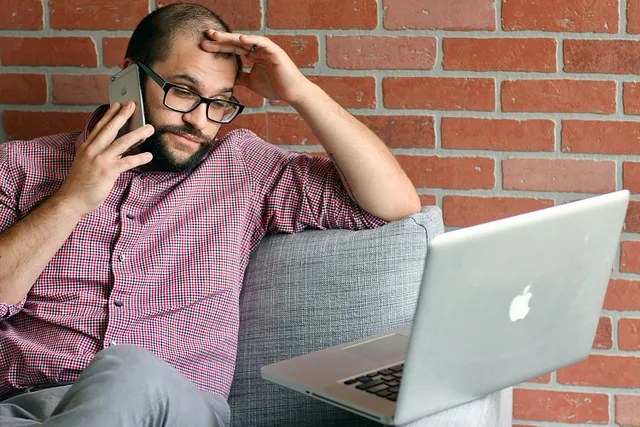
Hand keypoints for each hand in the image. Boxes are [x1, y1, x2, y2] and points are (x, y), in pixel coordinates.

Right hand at [55, 101, 153, 215]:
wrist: (71, 200)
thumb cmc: (80, 184)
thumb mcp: (86, 163)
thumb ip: (99, 154)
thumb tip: (118, 150)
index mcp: (86, 147)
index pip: (99, 127)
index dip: (109, 115)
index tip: (117, 104)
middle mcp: (92, 150)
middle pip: (110, 129)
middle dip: (122, 115)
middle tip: (132, 104)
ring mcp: (100, 160)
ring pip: (122, 143)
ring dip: (137, 134)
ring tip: (149, 128)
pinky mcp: (108, 171)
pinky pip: (127, 162)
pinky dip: (140, 158)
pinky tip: (149, 155)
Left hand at [200, 30, 312, 104]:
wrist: (292, 94)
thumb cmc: (275, 88)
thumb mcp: (251, 83)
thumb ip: (241, 78)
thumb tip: (229, 78)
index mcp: (253, 56)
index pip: (233, 49)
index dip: (219, 47)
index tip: (204, 46)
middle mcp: (259, 50)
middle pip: (236, 43)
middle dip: (221, 39)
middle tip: (206, 35)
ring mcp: (267, 49)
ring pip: (246, 41)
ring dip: (231, 38)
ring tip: (217, 36)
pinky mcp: (275, 51)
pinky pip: (262, 43)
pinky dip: (251, 40)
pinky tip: (240, 39)